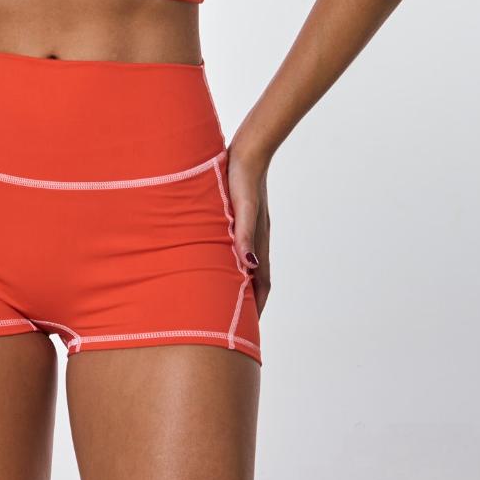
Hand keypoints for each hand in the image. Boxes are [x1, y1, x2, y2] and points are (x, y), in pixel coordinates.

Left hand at [226, 142, 270, 317]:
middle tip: (234, 323)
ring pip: (247, 266)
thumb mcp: (243, 207)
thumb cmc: (242, 178)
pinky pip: (238, 249)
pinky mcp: (240, 220)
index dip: (256, 307)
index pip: (261, 284)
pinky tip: (218, 264)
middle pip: (256, 280)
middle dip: (248, 302)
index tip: (248, 328)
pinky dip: (232, 263)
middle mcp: (256, 240)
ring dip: (240, 284)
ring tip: (225, 302)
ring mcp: (250, 231)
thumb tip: (248, 265)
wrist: (247, 151)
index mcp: (258, 242)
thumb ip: (245, 235)